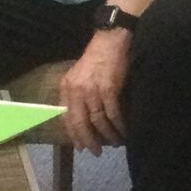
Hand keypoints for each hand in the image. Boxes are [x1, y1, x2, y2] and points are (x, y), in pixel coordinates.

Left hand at [60, 29, 129, 152]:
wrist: (111, 40)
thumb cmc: (98, 57)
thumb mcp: (80, 75)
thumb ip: (78, 94)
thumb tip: (84, 117)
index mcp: (67, 87)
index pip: (68, 117)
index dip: (75, 135)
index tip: (82, 147)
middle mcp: (77, 90)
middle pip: (81, 123)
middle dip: (89, 140)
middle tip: (97, 151)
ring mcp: (93, 90)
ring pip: (98, 121)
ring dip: (108, 135)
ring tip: (115, 143)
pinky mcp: (109, 89)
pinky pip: (113, 113)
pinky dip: (119, 125)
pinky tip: (124, 131)